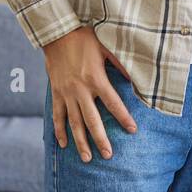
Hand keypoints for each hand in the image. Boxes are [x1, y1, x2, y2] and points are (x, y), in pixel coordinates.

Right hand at [42, 26, 137, 162]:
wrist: (56, 33)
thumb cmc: (84, 38)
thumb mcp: (106, 47)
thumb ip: (120, 64)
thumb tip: (136, 78)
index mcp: (96, 79)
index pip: (113, 103)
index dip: (124, 118)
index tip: (132, 130)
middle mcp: (80, 90)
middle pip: (93, 120)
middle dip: (101, 139)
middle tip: (108, 155)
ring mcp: (66, 93)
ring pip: (74, 123)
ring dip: (80, 142)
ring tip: (87, 158)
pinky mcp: (55, 93)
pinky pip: (57, 115)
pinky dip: (60, 130)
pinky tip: (64, 143)